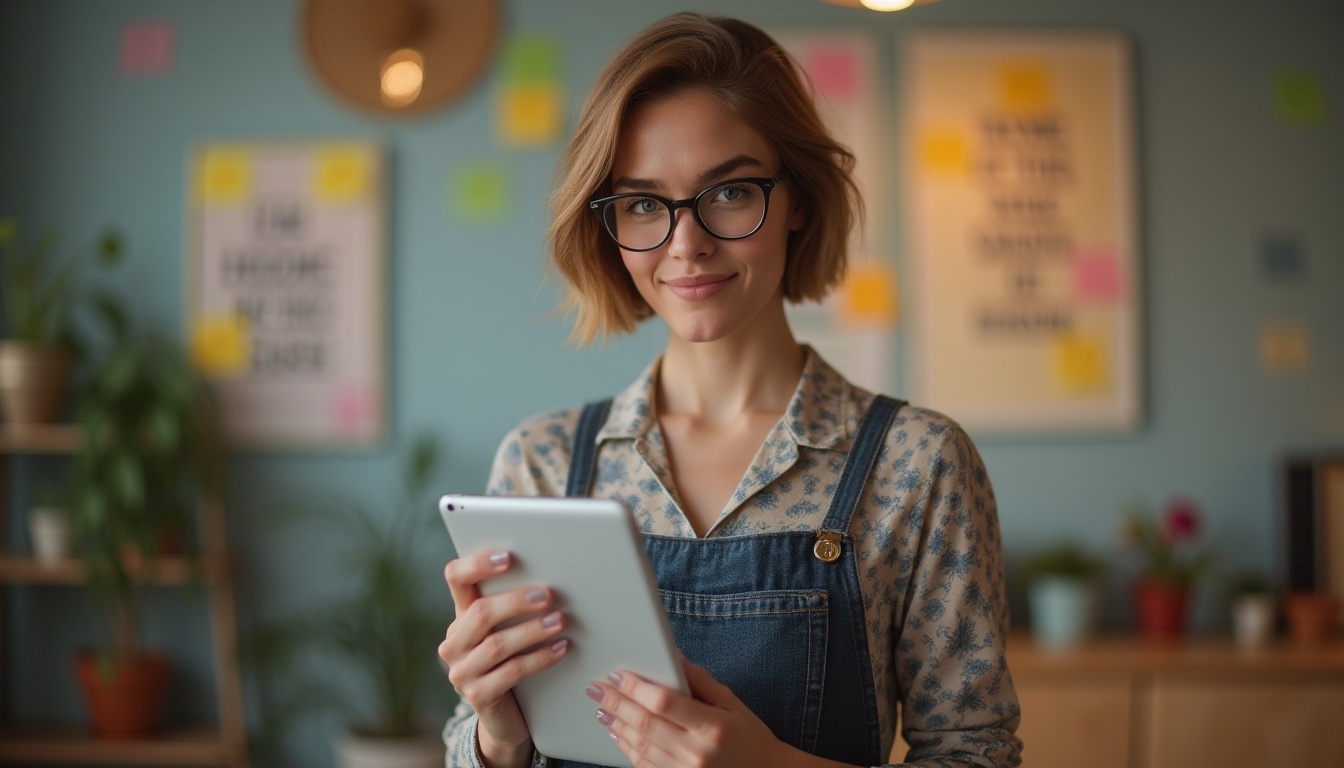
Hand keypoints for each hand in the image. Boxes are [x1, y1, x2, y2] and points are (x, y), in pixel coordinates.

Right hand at [439, 550, 568, 766]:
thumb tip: (550, 577)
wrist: (505, 714)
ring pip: (497, 644)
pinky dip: (539, 658)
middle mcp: (454, 642)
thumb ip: (513, 606)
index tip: (508, 557)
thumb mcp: (506, 630)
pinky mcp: (477, 695)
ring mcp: (461, 671)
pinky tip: (560, 649)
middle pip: (480, 613)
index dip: (477, 565)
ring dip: (532, 630)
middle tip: (547, 595)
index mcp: (460, 615)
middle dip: (516, 602)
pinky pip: (511, 671)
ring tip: (559, 621)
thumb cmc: (510, 660)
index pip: (455, 578)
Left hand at [588, 656, 796, 767]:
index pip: (663, 702)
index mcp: (712, 726)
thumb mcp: (732, 703)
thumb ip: (700, 680)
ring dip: (616, 726)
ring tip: (601, 710)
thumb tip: (672, 655)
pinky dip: (627, 750)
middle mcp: (696, 753)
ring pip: (639, 748)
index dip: (635, 687)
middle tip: (596, 689)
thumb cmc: (750, 737)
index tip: (617, 675)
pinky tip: (618, 734)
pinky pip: (645, 767)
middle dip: (615, 704)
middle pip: (644, 724)